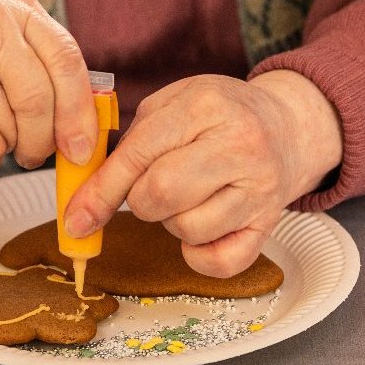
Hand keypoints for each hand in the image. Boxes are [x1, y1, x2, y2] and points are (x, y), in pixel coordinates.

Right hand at [0, 0, 96, 170]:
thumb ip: (41, 68)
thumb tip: (92, 120)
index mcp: (11, 3)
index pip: (65, 56)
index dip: (80, 106)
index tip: (84, 143)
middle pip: (45, 95)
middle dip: (48, 137)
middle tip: (36, 154)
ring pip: (18, 126)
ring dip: (4, 145)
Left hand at [63, 70, 341, 278]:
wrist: (287, 126)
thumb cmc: (220, 114)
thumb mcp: (175, 103)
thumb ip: (131, 142)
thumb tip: (86, 197)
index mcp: (205, 106)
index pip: (139, 155)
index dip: (101, 191)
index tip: (76, 219)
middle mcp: (239, 145)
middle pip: (161, 194)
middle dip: (140, 201)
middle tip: (151, 189)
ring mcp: (259, 187)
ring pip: (188, 230)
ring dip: (172, 222)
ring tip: (188, 196)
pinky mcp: (270, 223)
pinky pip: (221, 262)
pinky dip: (200, 254)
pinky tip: (203, 226)